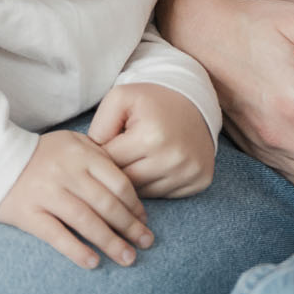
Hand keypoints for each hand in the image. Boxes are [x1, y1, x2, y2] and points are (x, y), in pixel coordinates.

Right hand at [0, 130, 153, 270]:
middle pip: (107, 204)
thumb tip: (126, 182)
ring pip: (87, 221)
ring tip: (128, 258)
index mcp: (82, 155)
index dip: (135, 204)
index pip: (118, 182)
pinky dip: (77, 250)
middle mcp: (68, 174)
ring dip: (111, 242)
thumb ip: (98, 156)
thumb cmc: (38, 153)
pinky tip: (93, 262)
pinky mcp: (28, 214)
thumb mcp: (71, 143)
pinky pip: (57, 235)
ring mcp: (47, 194)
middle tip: (146, 243)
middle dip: (130, 226)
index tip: (144, 220)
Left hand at [90, 82, 215, 197]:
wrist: (195, 101)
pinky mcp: (200, 180)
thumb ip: (98, 127)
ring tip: (139, 158)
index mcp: (151, 137)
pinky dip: (156, 184)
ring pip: (144, 194)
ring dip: (136, 180)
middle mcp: (174, 158)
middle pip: (126, 183)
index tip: (108, 145)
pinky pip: (164, 195)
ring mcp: (190, 172)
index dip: (104, 154)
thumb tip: (93, 160)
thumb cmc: (152, 101)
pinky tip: (157, 166)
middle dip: (118, 170)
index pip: (110, 164)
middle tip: (123, 152)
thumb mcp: (120, 99)